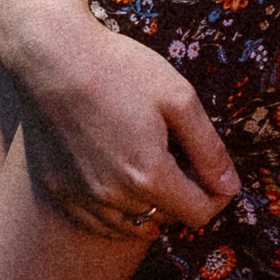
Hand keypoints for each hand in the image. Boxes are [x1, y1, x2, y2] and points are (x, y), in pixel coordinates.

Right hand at [0, 0, 237, 238]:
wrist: (48, 55)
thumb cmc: (118, 69)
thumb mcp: (179, 99)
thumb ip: (209, 149)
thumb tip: (230, 187)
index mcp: (149, 177)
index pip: (200, 214)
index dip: (217, 195)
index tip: (216, 174)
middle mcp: (114, 198)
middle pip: (167, 218)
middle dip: (182, 195)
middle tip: (176, 155)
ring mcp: (81, 198)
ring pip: (132, 224)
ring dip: (149, 204)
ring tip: (146, 164)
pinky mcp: (57, 191)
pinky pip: (97, 220)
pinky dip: (115, 209)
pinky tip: (116, 176)